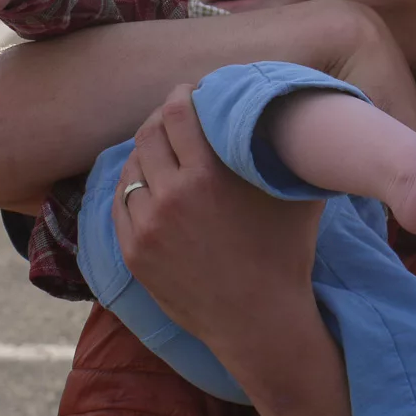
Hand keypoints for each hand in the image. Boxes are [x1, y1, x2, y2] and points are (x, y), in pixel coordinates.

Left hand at [112, 84, 323, 355]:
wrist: (261, 323)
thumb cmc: (287, 255)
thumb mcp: (295, 195)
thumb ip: (287, 151)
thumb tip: (295, 113)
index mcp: (206, 177)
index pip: (176, 114)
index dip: (181, 95)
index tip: (188, 92)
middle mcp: (170, 198)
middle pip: (148, 136)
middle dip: (160, 120)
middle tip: (173, 117)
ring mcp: (147, 228)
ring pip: (131, 170)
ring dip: (145, 153)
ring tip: (160, 151)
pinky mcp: (133, 254)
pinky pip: (120, 204)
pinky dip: (131, 188)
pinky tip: (145, 183)